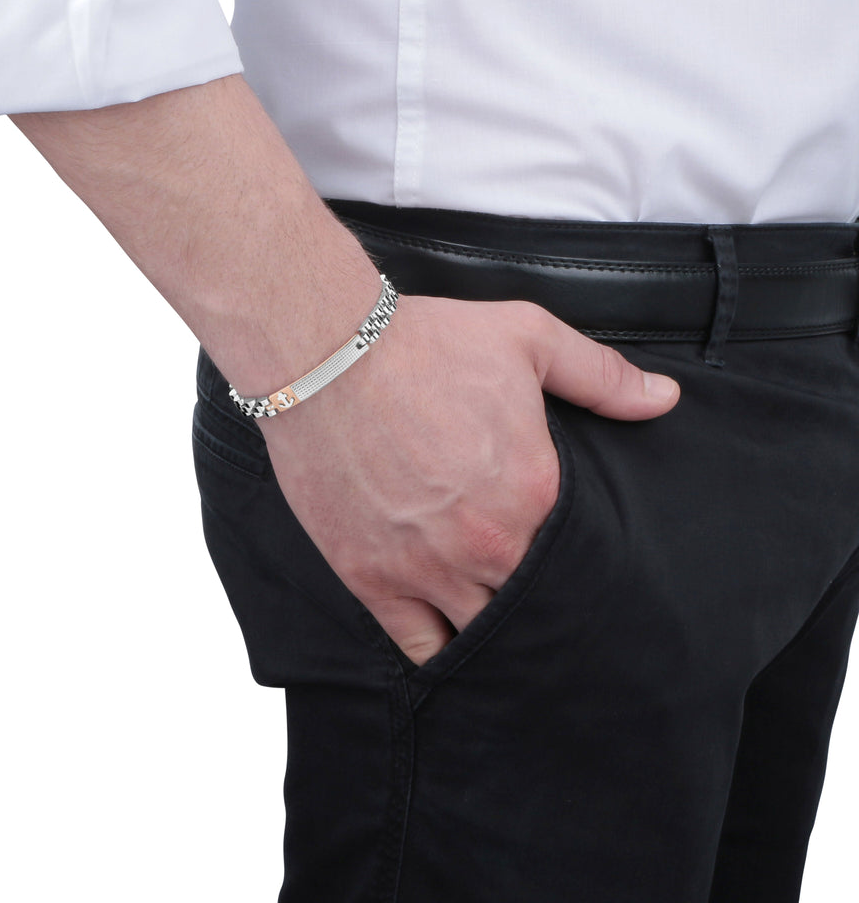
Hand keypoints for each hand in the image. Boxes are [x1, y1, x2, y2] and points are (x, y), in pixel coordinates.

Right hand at [259, 294, 679, 666]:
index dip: (582, 563)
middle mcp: (487, 544)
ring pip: (483, 633)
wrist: (328, 355)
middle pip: (535, 602)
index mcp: (533, 492)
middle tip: (549, 602)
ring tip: (507, 626)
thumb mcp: (528, 339)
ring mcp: (426, 568)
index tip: (576, 561)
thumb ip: (601, 377)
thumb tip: (664, 400)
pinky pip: (419, 644)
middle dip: (544, 602)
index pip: (579, 557)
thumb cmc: (424, 344)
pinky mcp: (371, 577)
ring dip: (498, 631)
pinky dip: (442, 653)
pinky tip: (455, 644)